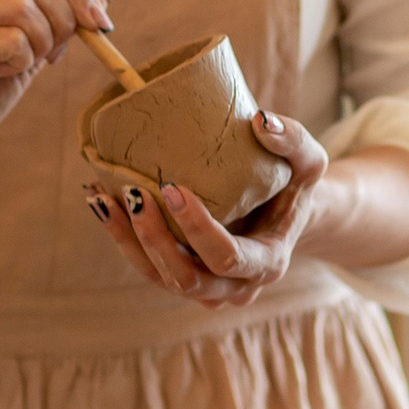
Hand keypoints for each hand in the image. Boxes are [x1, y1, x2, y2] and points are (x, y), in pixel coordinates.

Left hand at [87, 113, 328, 307]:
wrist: (283, 212)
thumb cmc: (294, 184)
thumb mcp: (308, 162)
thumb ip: (293, 141)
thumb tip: (260, 120)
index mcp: (267, 263)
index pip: (227, 258)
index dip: (197, 229)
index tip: (173, 187)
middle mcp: (235, 286)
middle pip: (186, 279)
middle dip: (153, 239)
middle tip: (134, 192)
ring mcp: (206, 288)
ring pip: (158, 276)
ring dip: (127, 239)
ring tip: (102, 196)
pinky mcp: (180, 276)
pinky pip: (146, 265)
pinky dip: (121, 235)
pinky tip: (100, 199)